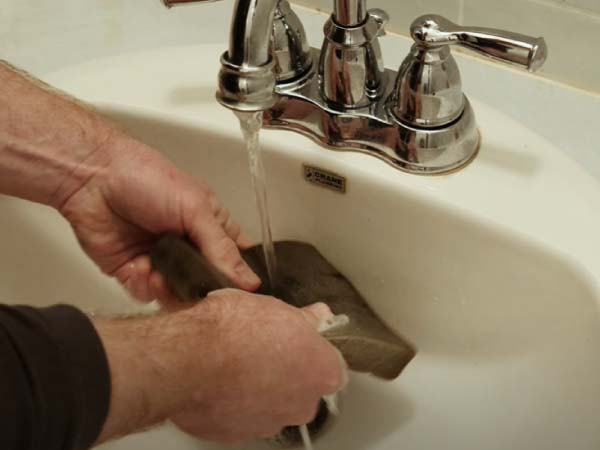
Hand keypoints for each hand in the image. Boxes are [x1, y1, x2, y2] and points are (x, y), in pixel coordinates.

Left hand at [59, 128, 260, 302]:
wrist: (93, 178)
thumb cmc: (148, 179)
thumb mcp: (196, 209)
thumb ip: (222, 248)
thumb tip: (250, 281)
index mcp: (211, 227)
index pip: (236, 260)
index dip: (239, 278)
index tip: (238, 293)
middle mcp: (189, 247)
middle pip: (207, 285)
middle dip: (200, 289)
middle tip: (192, 285)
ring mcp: (162, 262)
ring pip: (178, 296)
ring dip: (170, 290)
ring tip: (159, 273)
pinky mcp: (134, 272)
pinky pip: (148, 295)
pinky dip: (145, 286)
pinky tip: (139, 268)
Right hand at [94, 289, 346, 442]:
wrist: (186, 359)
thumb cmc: (232, 330)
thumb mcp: (275, 308)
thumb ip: (305, 319)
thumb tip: (318, 315)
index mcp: (321, 372)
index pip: (332, 366)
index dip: (313, 351)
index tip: (299, 339)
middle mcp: (302, 405)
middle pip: (303, 388)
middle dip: (288, 371)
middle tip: (265, 347)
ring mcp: (270, 423)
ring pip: (273, 403)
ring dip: (261, 387)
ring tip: (237, 361)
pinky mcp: (238, 435)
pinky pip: (245, 415)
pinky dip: (236, 401)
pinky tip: (221, 379)